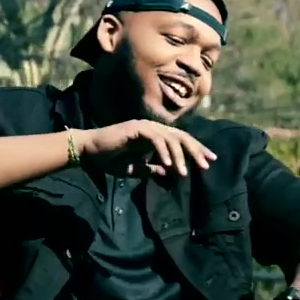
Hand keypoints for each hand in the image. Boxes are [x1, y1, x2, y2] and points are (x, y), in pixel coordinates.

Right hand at [77, 120, 216, 177]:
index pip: (180, 141)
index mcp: (154, 137)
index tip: (209, 161)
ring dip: (179, 155)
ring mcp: (145, 126)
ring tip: (185, 172)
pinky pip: (155, 138)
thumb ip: (151, 169)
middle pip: (181, 137)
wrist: (90, 152)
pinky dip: (163, 150)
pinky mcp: (136, 128)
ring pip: (170, 138)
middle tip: (207, 163)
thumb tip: (169, 172)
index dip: (196, 150)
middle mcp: (153, 128)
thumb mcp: (135, 169)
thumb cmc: (110, 159)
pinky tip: (168, 163)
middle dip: (195, 150)